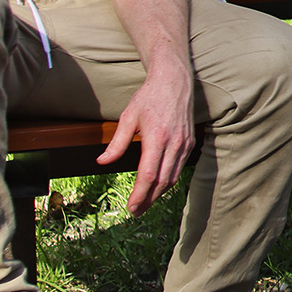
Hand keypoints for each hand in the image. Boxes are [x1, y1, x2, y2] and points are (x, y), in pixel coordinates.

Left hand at [95, 69, 195, 215]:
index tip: (131, 206)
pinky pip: (179, 168)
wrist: (174, 81)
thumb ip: (116, 143)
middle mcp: (174, 143)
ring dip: (159, 193)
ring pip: (173, 177)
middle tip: (136, 211)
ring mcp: (184, 144)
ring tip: (145, 202)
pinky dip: (169, 181)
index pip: (149, 174)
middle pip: (162, 181)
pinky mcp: (189, 143)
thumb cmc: (148, 97)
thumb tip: (102, 162)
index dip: (140, 194)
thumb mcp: (128, 117)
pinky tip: (158, 186)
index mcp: (157, 137)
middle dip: (148, 199)